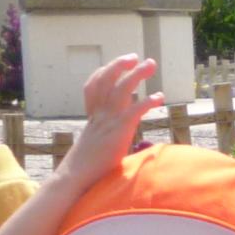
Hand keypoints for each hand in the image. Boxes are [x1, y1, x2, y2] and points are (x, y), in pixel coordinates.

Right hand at [64, 55, 160, 184]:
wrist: (76, 177)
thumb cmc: (86, 168)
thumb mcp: (94, 147)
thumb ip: (103, 139)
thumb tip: (112, 144)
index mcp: (93, 118)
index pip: (92, 87)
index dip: (102, 73)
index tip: (113, 66)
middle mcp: (99, 115)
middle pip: (106, 81)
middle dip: (120, 65)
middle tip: (134, 57)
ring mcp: (108, 121)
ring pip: (121, 89)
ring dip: (137, 74)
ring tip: (151, 64)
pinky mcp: (118, 131)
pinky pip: (134, 110)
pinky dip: (147, 101)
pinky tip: (159, 96)